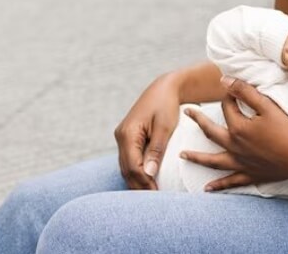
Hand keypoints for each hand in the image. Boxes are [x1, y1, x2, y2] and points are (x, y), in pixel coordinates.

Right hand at [113, 74, 181, 189]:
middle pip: (127, 169)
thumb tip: (149, 174)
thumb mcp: (164, 127)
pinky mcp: (128, 138)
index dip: (144, 182)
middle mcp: (121, 136)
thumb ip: (156, 150)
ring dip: (137, 180)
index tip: (157, 193)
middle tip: (155, 199)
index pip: (132, 166)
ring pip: (126, 166)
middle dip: (140, 185)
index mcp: (127, 133)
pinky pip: (130, 159)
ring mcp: (122, 137)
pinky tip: (148, 180)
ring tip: (152, 193)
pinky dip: (137, 171)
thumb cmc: (166, 105)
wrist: (164, 88)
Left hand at [180, 76, 287, 190]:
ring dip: (197, 157)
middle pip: (211, 132)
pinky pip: (231, 181)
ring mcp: (241, 163)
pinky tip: (208, 188)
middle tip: (187, 112)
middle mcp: (235, 147)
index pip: (227, 108)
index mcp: (238, 128)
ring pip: (213, 161)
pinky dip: (219, 185)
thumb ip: (245, 92)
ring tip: (183, 155)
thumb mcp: (267, 105)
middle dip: (198, 121)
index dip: (229, 96)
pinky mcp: (251, 175)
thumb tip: (224, 80)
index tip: (232, 89)